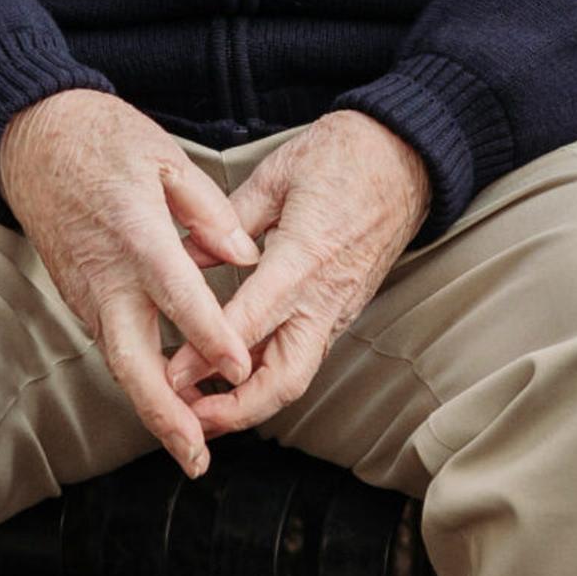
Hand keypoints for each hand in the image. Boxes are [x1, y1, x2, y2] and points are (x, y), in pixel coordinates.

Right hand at [0, 89, 262, 477]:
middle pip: (134, 361)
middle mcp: (107, 277)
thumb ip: (210, 211)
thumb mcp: (166, 158)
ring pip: (120, 364)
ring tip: (191, 447)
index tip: (242, 369)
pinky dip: (139, 381)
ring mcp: (87, 292)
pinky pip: (112, 346)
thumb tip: (245, 256)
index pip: (179, 297)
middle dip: (167, 415)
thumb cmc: (105, 142)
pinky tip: (168, 403)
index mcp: (137, 236)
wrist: (34, 140)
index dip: (211, 337)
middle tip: (199, 455)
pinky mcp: (80, 297)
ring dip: (153, 409)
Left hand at [171, 111, 433, 437]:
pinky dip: (268, 375)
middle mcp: (324, 297)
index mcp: (304, 260)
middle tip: (190, 419)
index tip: (169, 377)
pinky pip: (304, 354)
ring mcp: (338, 308)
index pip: (248, 325)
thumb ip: (226, 223)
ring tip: (203, 406)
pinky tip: (235, 373)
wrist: (407, 157)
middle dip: (235, 411)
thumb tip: (180, 254)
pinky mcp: (342, 309)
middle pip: (282, 381)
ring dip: (250, 400)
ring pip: (295, 376)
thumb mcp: (276, 176)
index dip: (205, 358)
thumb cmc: (346, 157)